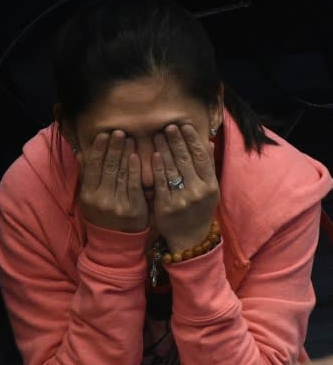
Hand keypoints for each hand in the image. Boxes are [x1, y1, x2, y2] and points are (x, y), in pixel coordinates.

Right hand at [78, 131, 147, 231]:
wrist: (114, 244)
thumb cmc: (101, 217)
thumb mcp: (88, 199)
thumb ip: (87, 176)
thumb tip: (81, 153)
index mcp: (88, 195)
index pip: (92, 167)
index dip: (98, 149)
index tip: (103, 134)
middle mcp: (101, 199)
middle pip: (108, 167)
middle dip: (113, 147)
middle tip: (119, 131)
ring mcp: (117, 204)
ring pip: (121, 173)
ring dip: (125, 153)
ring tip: (129, 138)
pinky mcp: (133, 208)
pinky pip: (134, 185)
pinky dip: (135, 169)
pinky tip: (136, 156)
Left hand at [152, 124, 218, 252]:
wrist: (189, 238)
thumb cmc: (199, 210)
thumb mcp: (210, 190)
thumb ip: (208, 167)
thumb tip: (208, 142)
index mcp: (210, 185)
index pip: (201, 157)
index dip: (192, 140)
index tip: (184, 126)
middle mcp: (198, 191)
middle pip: (186, 160)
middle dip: (177, 141)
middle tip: (168, 126)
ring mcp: (182, 199)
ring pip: (173, 169)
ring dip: (165, 150)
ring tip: (158, 136)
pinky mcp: (167, 206)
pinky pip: (161, 183)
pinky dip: (158, 167)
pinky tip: (154, 155)